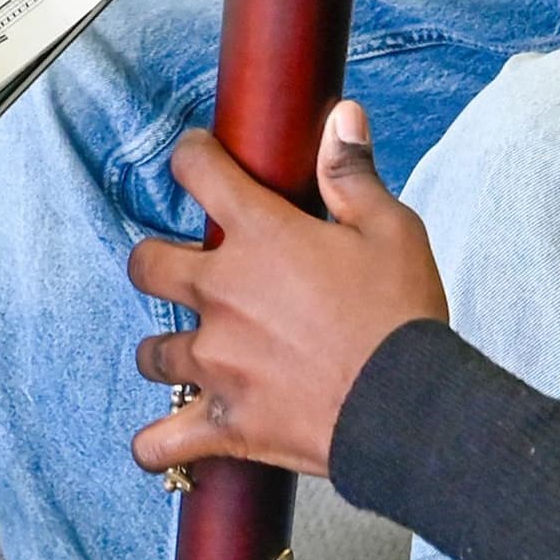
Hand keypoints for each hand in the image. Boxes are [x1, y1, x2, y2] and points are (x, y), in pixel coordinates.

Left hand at [127, 103, 445, 483]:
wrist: (412, 409)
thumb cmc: (402, 315)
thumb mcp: (391, 229)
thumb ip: (353, 174)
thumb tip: (341, 115)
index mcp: (260, 236)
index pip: (197, 171)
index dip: (192, 156)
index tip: (198, 159)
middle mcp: (222, 294)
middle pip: (146, 264)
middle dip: (157, 260)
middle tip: (184, 269)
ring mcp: (216, 363)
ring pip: (152, 352)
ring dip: (165, 348)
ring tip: (191, 352)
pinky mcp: (225, 424)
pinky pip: (161, 441)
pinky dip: (157, 443)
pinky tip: (162, 439)